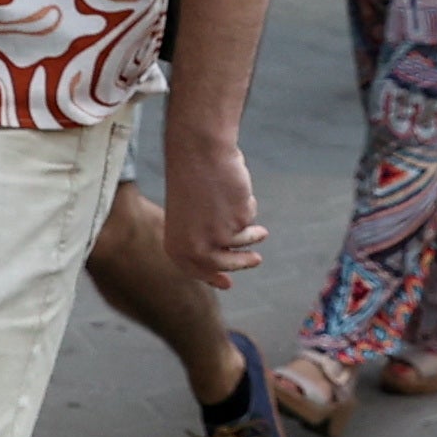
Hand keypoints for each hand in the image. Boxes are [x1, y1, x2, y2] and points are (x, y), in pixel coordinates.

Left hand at [158, 129, 263, 292]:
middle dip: (242, 263)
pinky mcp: (238, 223)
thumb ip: (200, 236)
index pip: (196, 271)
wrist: (199, 153)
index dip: (212, 277)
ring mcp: (218, 237)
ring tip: (260, 229)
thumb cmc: (190, 177)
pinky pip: (248, 219)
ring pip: (242, 241)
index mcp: (176, 246)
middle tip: (256, 260)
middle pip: (224, 264)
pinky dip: (247, 205)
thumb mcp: (187, 214)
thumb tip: (224, 257)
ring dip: (253, 236)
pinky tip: (235, 190)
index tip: (227, 283)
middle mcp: (195, 248)